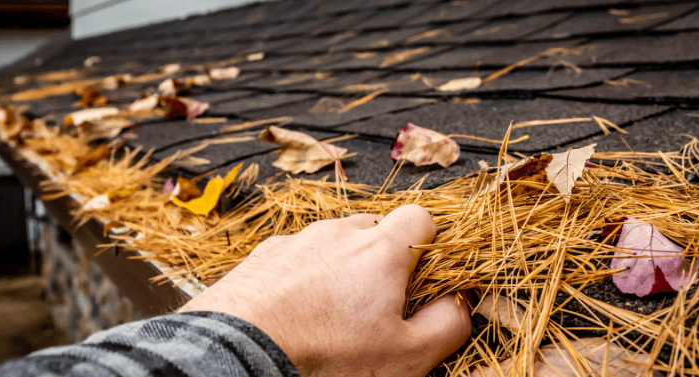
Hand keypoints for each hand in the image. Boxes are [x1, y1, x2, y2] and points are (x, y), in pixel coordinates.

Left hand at [178, 204, 470, 375]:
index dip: (428, 245)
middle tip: (376, 304)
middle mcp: (337, 233)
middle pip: (374, 228)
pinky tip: (295, 313)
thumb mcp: (406, 356)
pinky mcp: (262, 256)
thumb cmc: (324, 357)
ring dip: (340, 268)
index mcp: (379, 250)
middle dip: (382, 259)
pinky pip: (295, 256)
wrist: (239, 356)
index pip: (420, 217)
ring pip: (333, 242)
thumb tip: (460, 305)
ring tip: (330, 314)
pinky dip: (302, 277)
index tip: (421, 278)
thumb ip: (447, 325)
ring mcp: (297, 241)